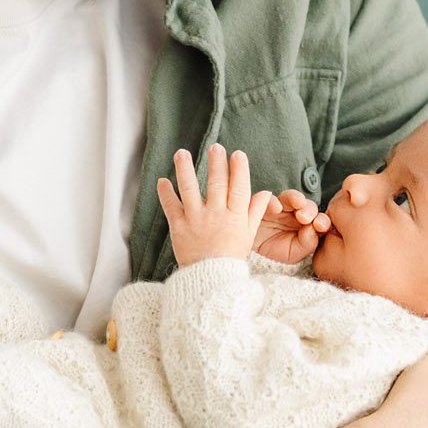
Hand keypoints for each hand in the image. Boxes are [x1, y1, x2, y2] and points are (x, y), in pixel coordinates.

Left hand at [155, 143, 274, 266]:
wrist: (209, 280)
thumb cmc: (230, 257)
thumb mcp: (248, 235)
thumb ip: (254, 212)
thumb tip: (264, 193)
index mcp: (235, 217)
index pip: (239, 188)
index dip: (239, 170)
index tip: (238, 154)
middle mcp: (216, 216)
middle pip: (217, 184)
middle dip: (216, 163)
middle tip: (215, 147)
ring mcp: (196, 220)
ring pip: (190, 189)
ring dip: (185, 169)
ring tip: (181, 153)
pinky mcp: (179, 227)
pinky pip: (171, 206)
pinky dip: (166, 193)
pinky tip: (163, 180)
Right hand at [252, 188, 332, 264]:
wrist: (252, 255)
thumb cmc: (276, 253)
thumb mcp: (294, 254)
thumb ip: (308, 244)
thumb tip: (313, 229)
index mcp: (307, 226)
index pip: (320, 220)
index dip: (323, 221)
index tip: (320, 226)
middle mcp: (296, 214)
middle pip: (308, 206)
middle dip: (310, 210)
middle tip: (305, 217)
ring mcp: (281, 208)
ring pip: (292, 197)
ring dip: (296, 199)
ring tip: (297, 205)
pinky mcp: (264, 204)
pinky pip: (269, 198)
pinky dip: (273, 201)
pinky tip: (276, 208)